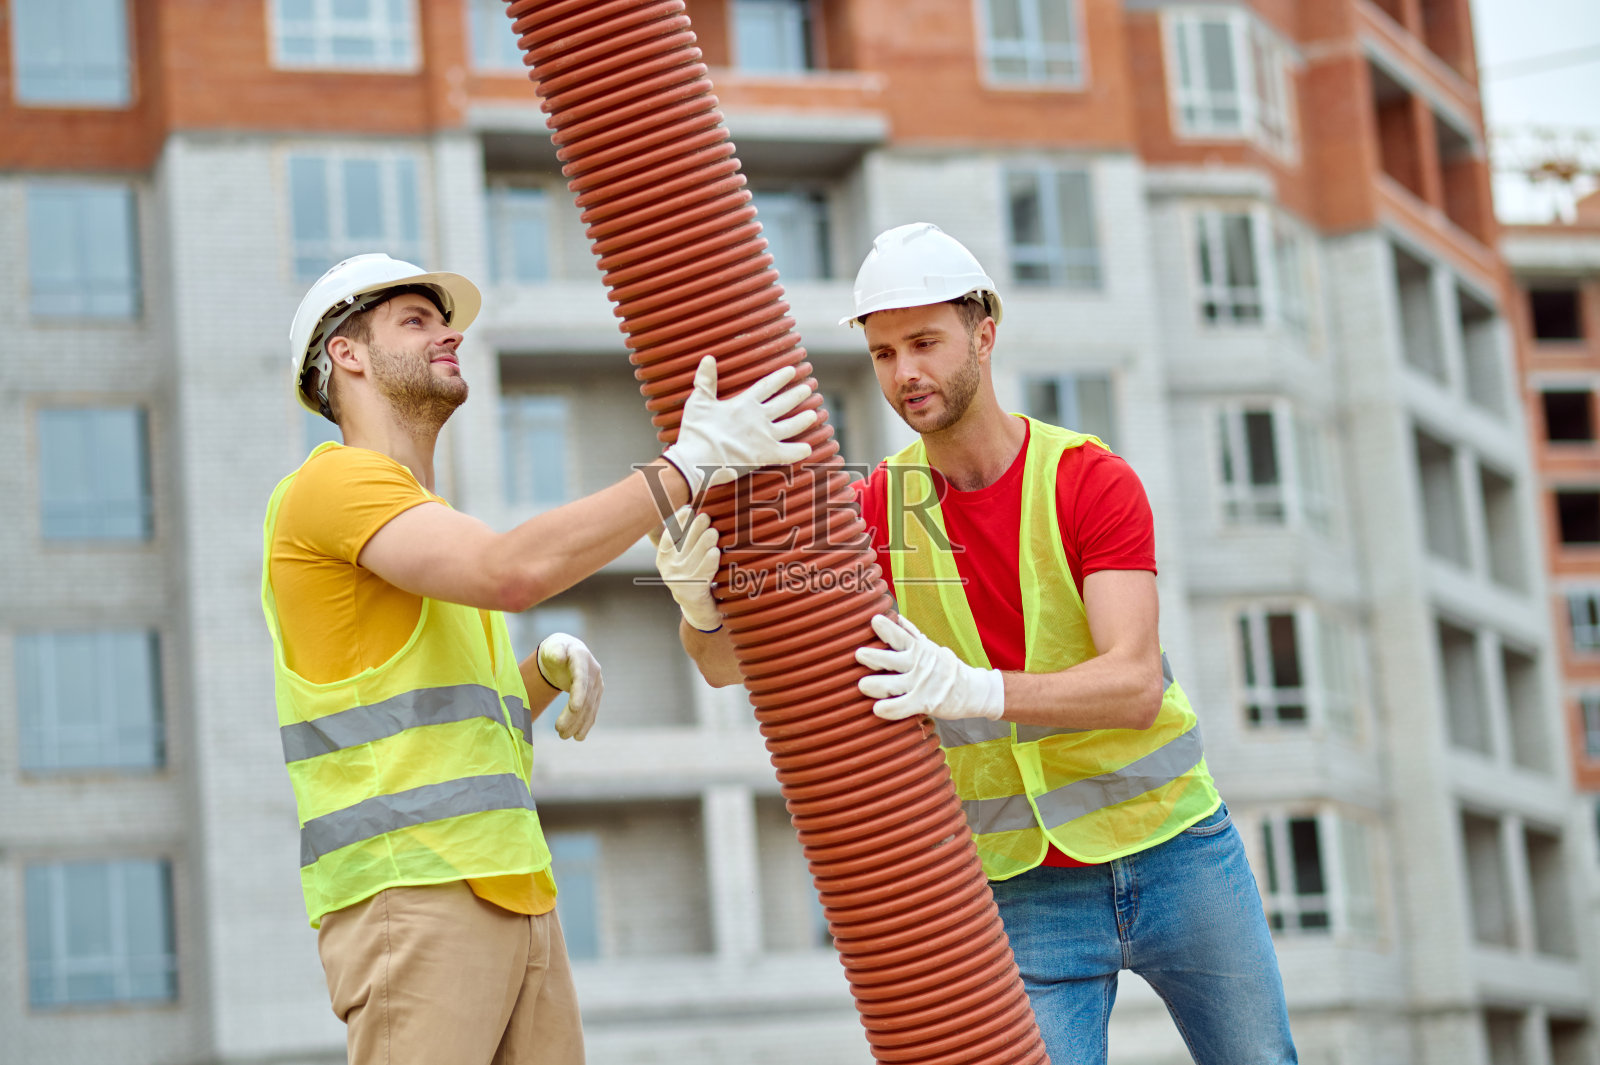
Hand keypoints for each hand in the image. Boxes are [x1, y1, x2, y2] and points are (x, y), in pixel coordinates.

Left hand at [535, 633, 602, 740]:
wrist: (568, 651)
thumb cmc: (556, 649)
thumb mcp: (553, 647)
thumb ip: (555, 651)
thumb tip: (559, 657)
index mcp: (582, 657)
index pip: (581, 677)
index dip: (579, 693)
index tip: (574, 708)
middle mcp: (593, 671)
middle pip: (585, 697)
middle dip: (573, 715)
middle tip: (559, 730)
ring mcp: (596, 683)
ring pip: (589, 707)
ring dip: (578, 723)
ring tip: (563, 736)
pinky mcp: (595, 694)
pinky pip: (592, 711)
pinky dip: (585, 724)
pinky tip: (578, 736)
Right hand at [650, 506, 721, 631]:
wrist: (700, 611)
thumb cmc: (696, 577)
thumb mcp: (685, 559)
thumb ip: (687, 540)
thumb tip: (695, 509)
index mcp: (664, 558)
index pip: (670, 536)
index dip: (678, 521)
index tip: (689, 509)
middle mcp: (668, 569)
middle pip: (684, 543)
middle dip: (695, 528)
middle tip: (706, 517)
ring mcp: (679, 581)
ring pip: (695, 555)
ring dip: (705, 542)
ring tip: (713, 532)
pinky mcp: (691, 592)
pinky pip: (703, 572)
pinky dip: (710, 561)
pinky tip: (715, 552)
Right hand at [662, 356, 815, 495]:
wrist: (698, 459)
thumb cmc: (696, 431)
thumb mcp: (699, 402)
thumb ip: (706, 380)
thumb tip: (708, 358)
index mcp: (744, 404)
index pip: (767, 386)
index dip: (780, 377)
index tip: (792, 371)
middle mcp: (759, 418)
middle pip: (784, 403)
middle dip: (797, 394)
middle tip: (808, 388)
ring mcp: (764, 437)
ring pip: (791, 426)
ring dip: (803, 420)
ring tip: (814, 414)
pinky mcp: (764, 456)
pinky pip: (787, 454)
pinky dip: (798, 452)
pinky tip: (809, 449)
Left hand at [855, 613, 1004, 721]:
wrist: (975, 691)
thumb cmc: (947, 668)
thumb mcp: (932, 648)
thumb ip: (913, 635)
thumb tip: (897, 618)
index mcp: (919, 648)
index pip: (901, 635)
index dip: (887, 628)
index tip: (874, 621)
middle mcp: (919, 664)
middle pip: (892, 659)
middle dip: (875, 657)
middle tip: (860, 654)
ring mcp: (922, 684)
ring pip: (893, 684)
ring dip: (877, 684)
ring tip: (863, 685)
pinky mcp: (925, 703)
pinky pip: (903, 706)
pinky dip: (890, 708)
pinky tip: (878, 709)